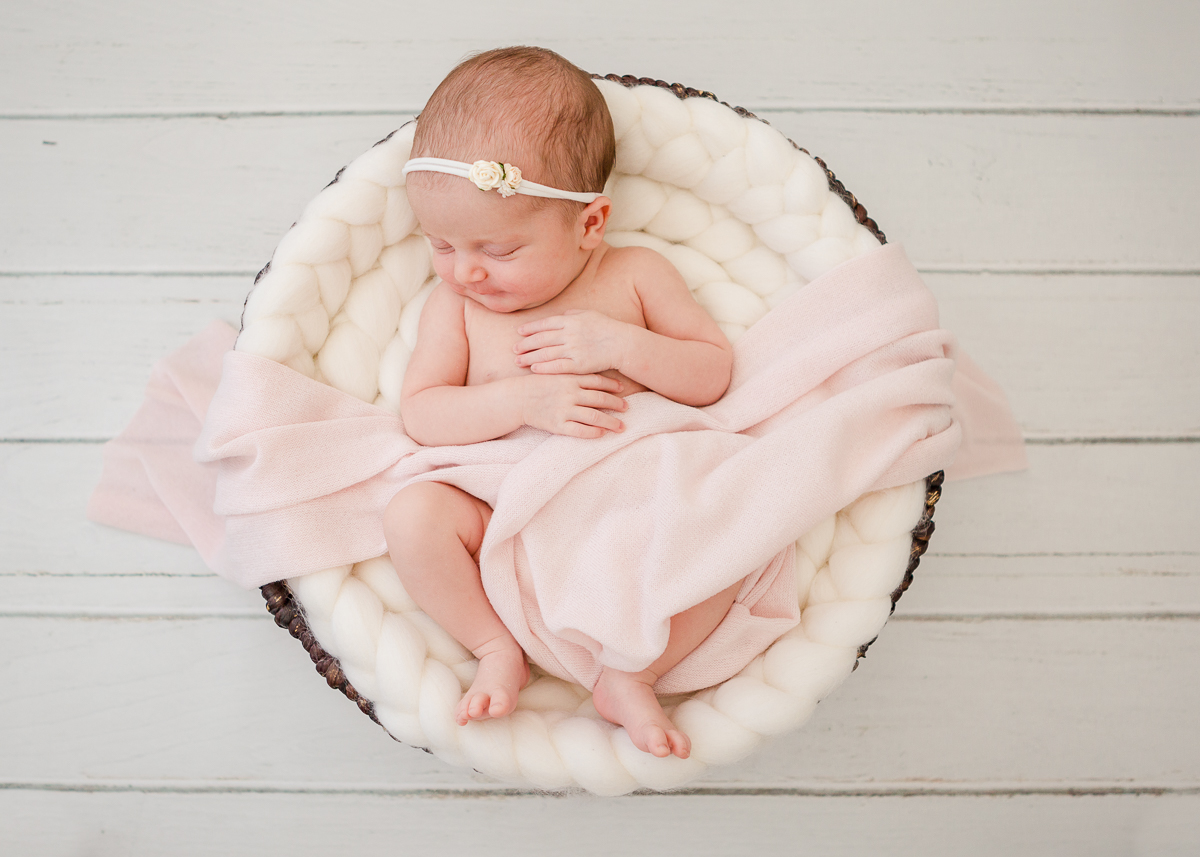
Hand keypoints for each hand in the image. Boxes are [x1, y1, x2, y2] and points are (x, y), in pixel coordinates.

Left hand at [515, 310, 629, 375]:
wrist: (622, 344)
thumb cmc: (607, 328)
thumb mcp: (590, 314)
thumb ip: (573, 314)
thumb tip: (561, 316)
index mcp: (571, 320)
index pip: (545, 324)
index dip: (530, 328)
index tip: (519, 332)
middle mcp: (569, 334)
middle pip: (541, 339)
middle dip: (525, 344)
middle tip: (514, 348)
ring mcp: (573, 349)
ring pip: (546, 353)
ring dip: (530, 357)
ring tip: (518, 361)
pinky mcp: (579, 364)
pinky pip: (557, 366)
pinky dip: (544, 368)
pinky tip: (534, 369)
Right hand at [519, 373, 626, 438]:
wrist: (517, 399)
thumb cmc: (536, 385)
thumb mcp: (555, 374)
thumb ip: (572, 376)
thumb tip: (592, 378)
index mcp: (570, 379)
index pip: (597, 381)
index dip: (611, 385)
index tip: (622, 389)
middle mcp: (570, 394)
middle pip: (600, 399)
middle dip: (616, 404)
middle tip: (627, 408)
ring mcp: (565, 410)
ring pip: (594, 417)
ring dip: (610, 422)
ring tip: (621, 427)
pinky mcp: (558, 425)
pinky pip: (580, 431)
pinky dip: (593, 433)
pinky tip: (601, 434)